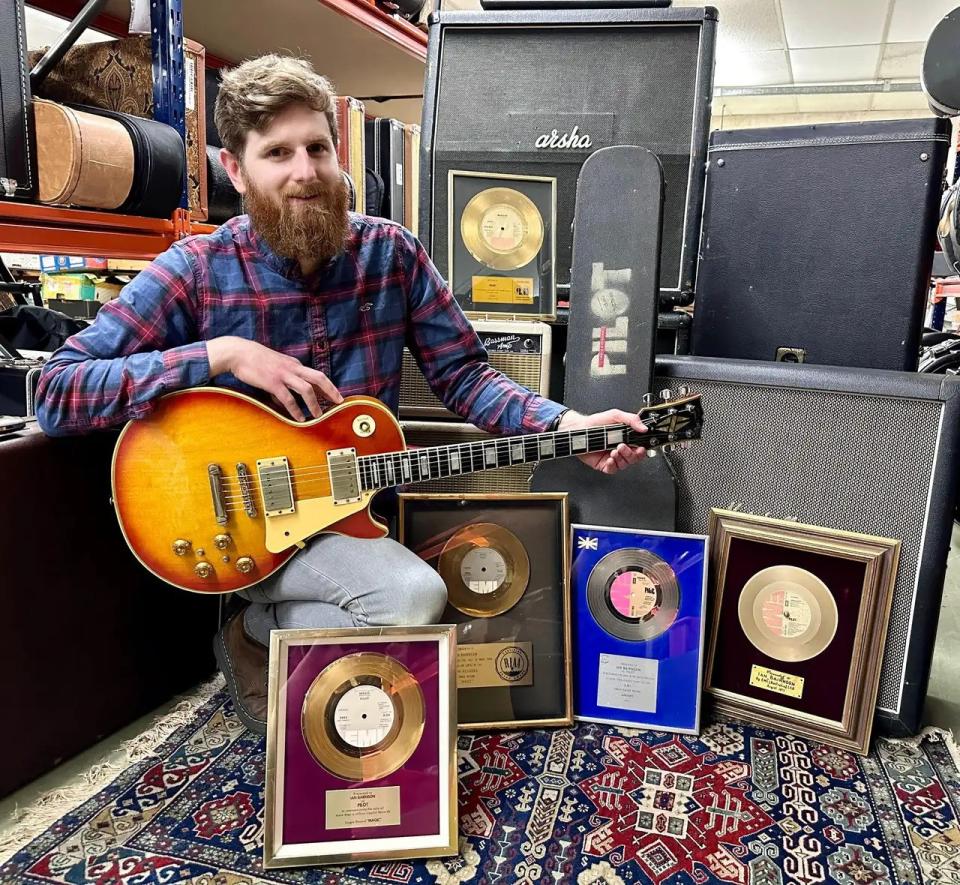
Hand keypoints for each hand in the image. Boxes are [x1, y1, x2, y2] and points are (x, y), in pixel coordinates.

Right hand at [207, 336, 342, 421]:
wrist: (238, 352)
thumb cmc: (254, 360)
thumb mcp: (274, 367)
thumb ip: (283, 381)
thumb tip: (285, 401)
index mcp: (294, 364)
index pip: (316, 375)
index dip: (328, 386)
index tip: (335, 396)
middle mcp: (292, 368)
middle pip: (318, 378)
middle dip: (331, 390)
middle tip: (339, 402)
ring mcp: (283, 375)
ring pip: (306, 389)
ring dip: (314, 404)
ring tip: (318, 415)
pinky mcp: (272, 382)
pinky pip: (288, 398)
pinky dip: (295, 409)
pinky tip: (299, 418)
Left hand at [558, 409, 647, 474]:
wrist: (579, 429)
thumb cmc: (596, 422)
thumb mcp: (615, 416)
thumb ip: (631, 420)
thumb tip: (643, 428)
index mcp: (626, 438)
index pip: (639, 448)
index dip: (641, 450)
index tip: (640, 448)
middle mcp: (620, 449)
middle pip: (634, 458)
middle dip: (630, 454)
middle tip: (622, 447)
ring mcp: (612, 457)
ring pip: (624, 464)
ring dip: (621, 459)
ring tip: (614, 451)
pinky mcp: (603, 464)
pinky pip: (612, 470)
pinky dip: (612, 466)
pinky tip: (609, 459)